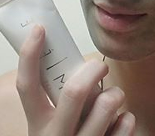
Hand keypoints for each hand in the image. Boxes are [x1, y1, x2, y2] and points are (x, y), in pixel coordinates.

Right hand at [16, 24, 135, 135]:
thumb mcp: (52, 122)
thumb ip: (60, 98)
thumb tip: (80, 63)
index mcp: (38, 124)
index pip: (27, 85)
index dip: (30, 55)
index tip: (39, 29)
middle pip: (75, 92)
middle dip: (92, 70)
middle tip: (100, 66)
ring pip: (106, 104)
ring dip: (114, 94)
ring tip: (112, 98)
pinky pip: (125, 125)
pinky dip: (127, 118)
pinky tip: (121, 122)